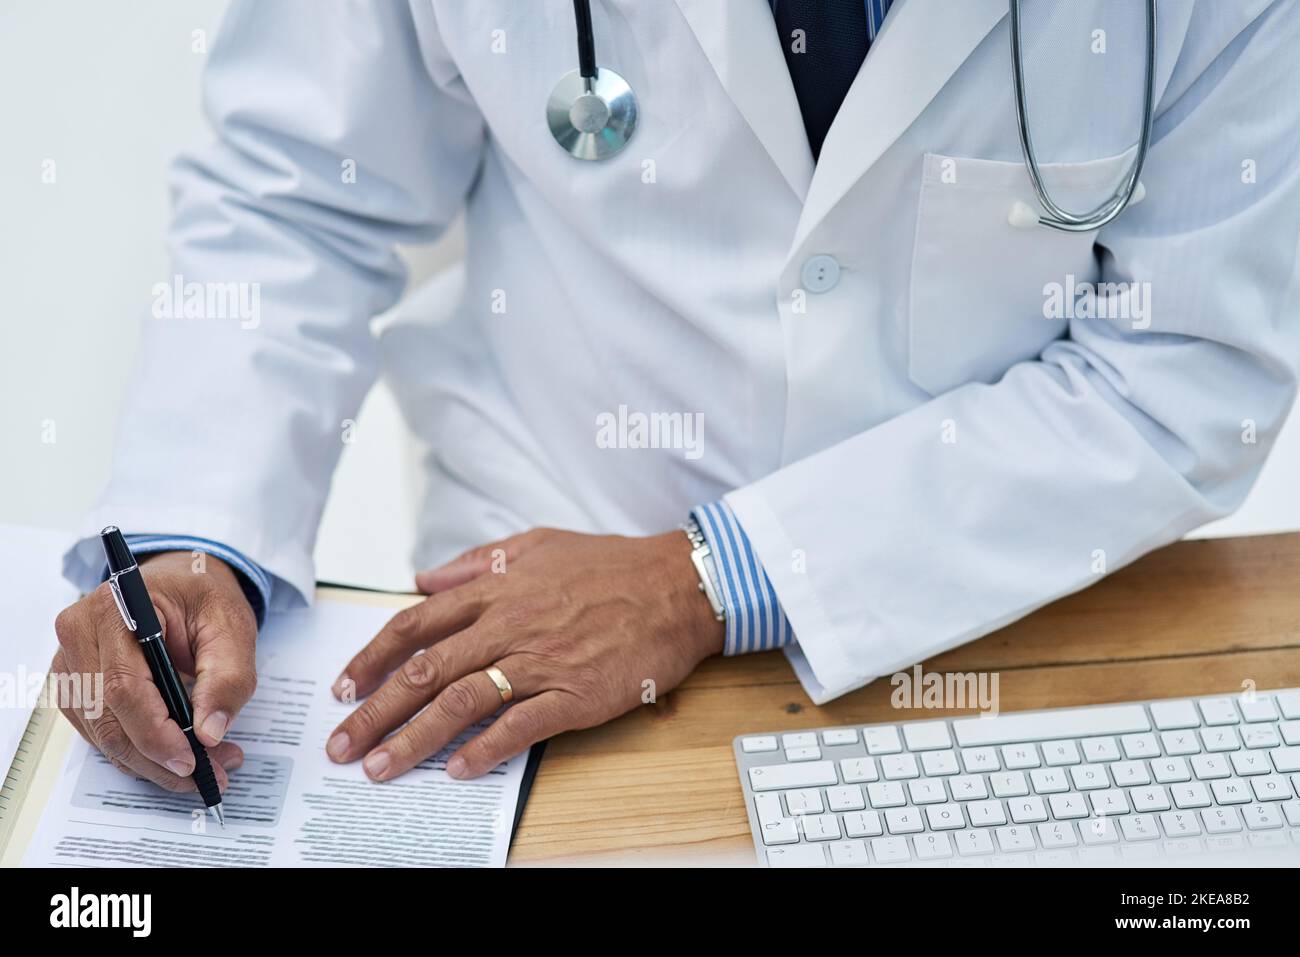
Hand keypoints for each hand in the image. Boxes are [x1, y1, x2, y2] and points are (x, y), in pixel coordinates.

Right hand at [52, 550, 255, 792]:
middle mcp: (79, 634)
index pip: (123, 687)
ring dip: (152, 762)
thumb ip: (228, 677)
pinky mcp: (75, 686)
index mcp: (114, 609)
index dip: (156, 734)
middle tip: (212, 773)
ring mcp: (70, 663)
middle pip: (109, 719)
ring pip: (102, 735)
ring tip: (207, 764)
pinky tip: (176, 753)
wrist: (183, 582)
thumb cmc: (204, 597)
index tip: (193, 760)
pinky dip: (138, 752)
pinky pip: (100, 733)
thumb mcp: (232, 627)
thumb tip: (210, 732)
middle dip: (161, 758)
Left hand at [326, 529, 723, 779]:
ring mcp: (541, 661)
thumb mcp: (538, 544)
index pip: (416, 626)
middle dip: (374, 712)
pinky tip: (457, 770)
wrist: (678, 586)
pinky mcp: (575, 693)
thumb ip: (478, 562)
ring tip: (381, 768)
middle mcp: (509, 625)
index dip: (372, 659)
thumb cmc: (612, 565)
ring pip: (462, 702)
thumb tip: (426, 579)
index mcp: (496, 590)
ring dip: (414, 739)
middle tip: (341, 745)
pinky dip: (485, 749)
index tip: (343, 687)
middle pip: (425, 672)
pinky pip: (520, 726)